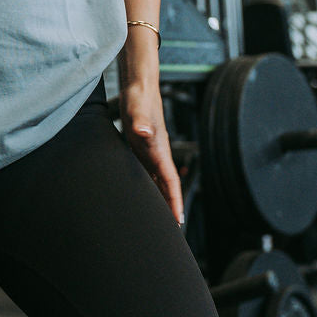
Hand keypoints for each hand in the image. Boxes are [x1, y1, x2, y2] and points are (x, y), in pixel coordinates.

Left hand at [119, 79, 184, 226]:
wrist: (138, 85)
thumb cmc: (137, 96)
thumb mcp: (137, 108)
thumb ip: (141, 120)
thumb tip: (143, 131)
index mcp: (159, 149)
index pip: (171, 180)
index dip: (175, 200)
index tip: (179, 220)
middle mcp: (157, 153)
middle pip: (167, 186)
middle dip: (170, 207)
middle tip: (172, 232)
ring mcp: (150, 152)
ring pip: (157, 182)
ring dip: (160, 199)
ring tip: (160, 221)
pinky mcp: (140, 148)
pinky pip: (146, 173)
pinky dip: (147, 187)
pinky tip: (141, 196)